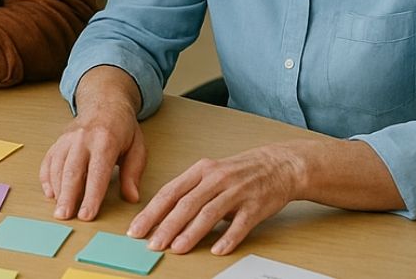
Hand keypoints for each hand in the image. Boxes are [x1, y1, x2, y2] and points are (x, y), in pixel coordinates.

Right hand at [39, 91, 145, 220]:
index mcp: (105, 140)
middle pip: (72, 170)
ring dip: (56, 189)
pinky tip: (50, 193)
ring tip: (58, 210)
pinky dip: (46, 177)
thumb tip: (131, 197)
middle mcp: (82, 138)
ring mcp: (67, 138)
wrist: (105, 102)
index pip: (97, 172)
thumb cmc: (122, 128)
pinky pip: (48, 160)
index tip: (87, 215)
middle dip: (67, 195)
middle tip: (64, 216)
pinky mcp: (58, 141)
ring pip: (57, 165)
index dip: (91, 195)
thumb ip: (133, 173)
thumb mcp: (137, 148)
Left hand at [127, 145, 303, 255]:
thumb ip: (189, 192)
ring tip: (177, 248)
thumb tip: (163, 218)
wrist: (278, 165)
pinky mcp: (256, 206)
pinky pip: (240, 224)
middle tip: (152, 244)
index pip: (170, 192)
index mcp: (201, 170)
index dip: (152, 211)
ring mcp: (237, 192)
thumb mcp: (210, 174)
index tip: (137, 228)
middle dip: (166, 225)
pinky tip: (218, 249)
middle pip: (186, 204)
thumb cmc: (239, 172)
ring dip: (191, 233)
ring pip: (209, 214)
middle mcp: (216, 179)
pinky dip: (228, 237)